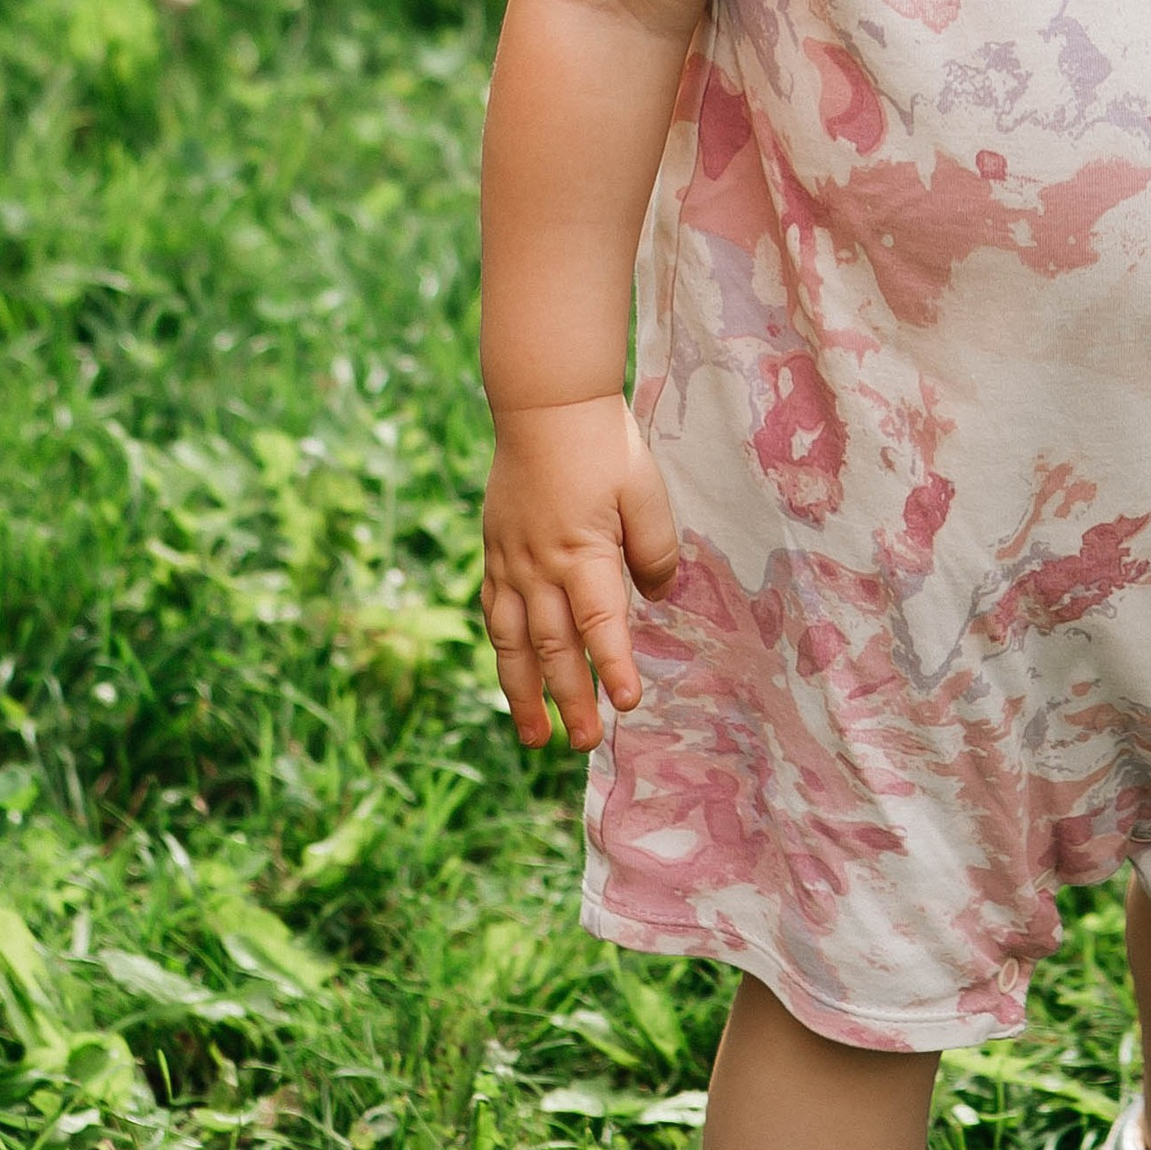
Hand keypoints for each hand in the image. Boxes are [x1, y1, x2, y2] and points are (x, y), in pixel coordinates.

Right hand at [482, 392, 679, 749]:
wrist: (545, 404)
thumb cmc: (604, 445)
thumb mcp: (646, 491)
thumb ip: (655, 549)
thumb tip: (657, 596)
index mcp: (583, 552)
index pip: (601, 624)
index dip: (615, 666)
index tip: (629, 703)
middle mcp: (540, 567)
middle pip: (554, 647)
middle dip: (571, 700)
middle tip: (584, 744)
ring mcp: (511, 562)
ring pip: (513, 643)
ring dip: (524, 693)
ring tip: (534, 736)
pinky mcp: (495, 551)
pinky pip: (493, 612)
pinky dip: (501, 650)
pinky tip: (509, 672)